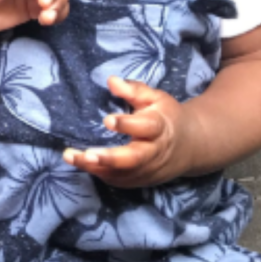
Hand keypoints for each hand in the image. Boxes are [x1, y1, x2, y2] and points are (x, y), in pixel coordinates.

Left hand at [63, 77, 200, 187]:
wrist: (189, 147)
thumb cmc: (166, 117)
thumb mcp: (156, 98)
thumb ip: (134, 90)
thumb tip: (112, 81)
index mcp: (160, 127)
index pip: (146, 127)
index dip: (127, 125)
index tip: (108, 120)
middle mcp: (153, 152)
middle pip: (133, 159)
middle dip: (110, 158)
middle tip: (88, 154)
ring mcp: (146, 170)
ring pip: (121, 173)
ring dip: (95, 167)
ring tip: (71, 157)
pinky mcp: (138, 180)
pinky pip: (117, 180)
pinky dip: (98, 173)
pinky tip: (80, 162)